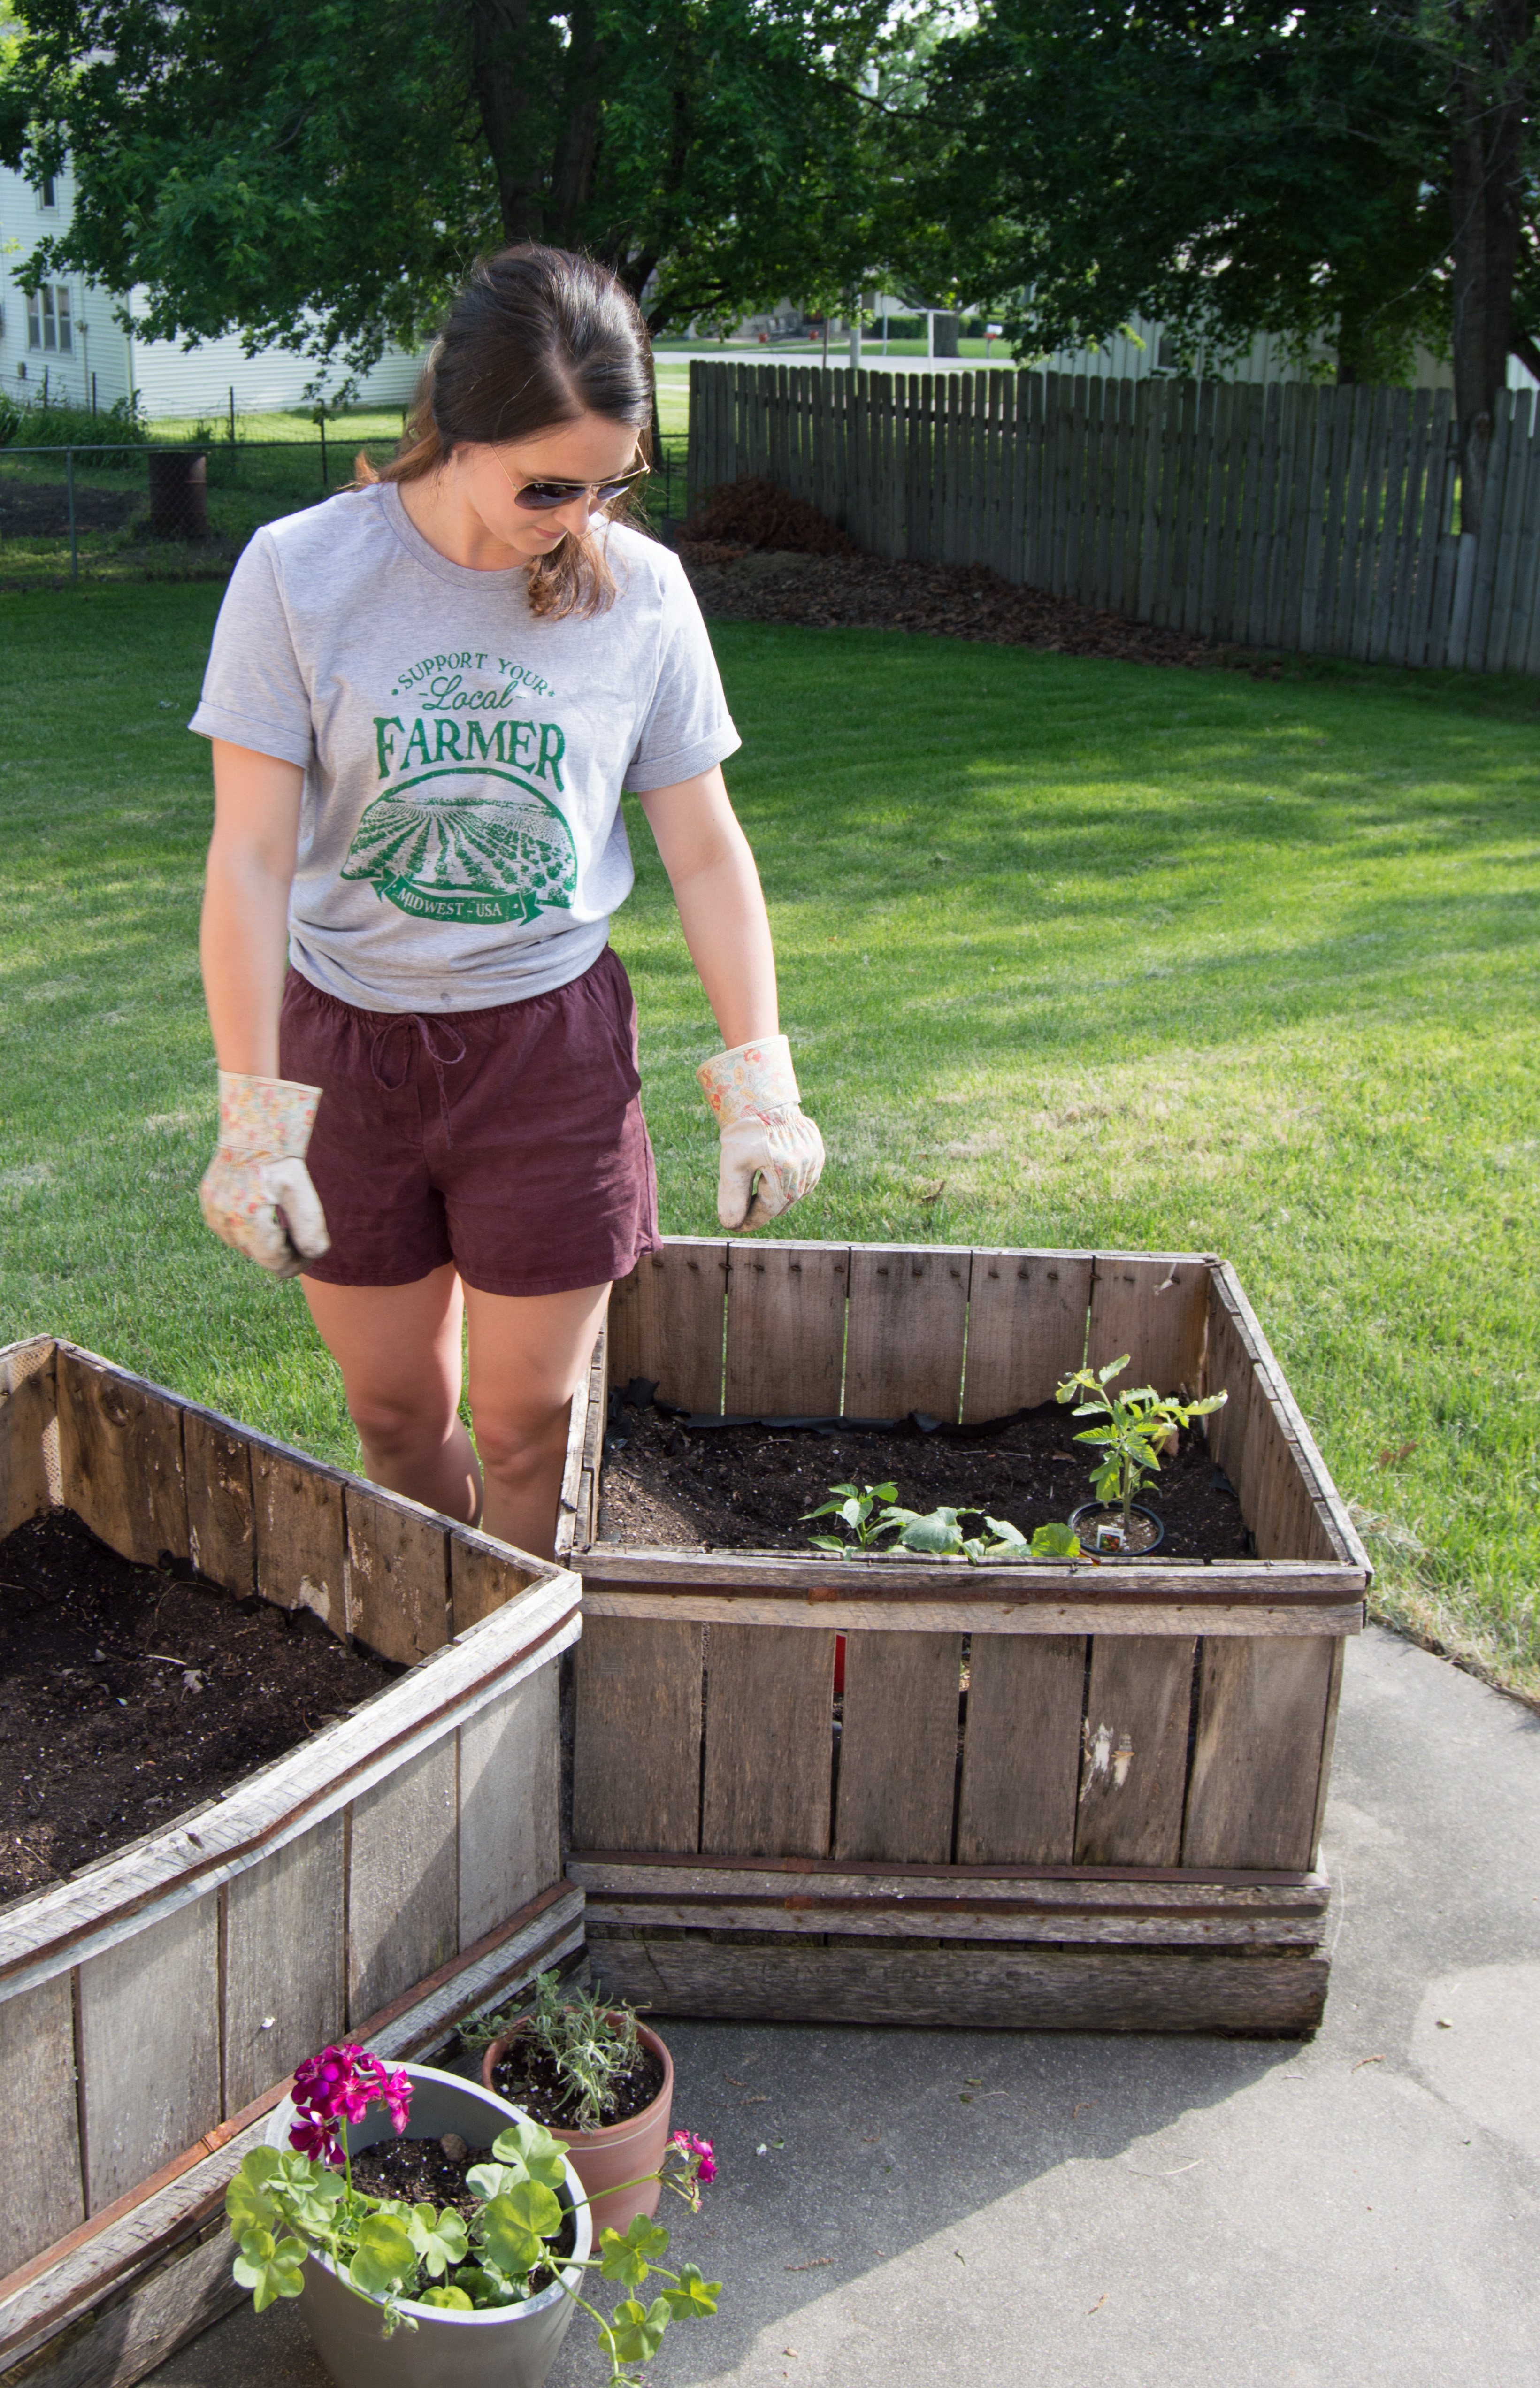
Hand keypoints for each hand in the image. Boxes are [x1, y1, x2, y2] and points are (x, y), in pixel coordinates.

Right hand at [199, 1070, 330, 1277]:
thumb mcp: (301, 1191)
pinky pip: (233, 1233)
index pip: (277, 1265)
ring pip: (248, 1247)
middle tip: (298, 1226)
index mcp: (247, 1222)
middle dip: (285, 1249)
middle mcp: (225, 1224)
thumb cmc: (281, 1161)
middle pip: (263, 1258)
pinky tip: (262, 1207)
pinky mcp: (209, 1210)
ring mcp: (213, 1218)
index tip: (312, 1251)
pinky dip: (252, 1228)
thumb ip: (310, 1227)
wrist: (252, 1133)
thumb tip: (312, 1256)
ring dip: (267, 1239)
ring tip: (279, 1212)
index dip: (299, 1263)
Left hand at [697, 1036, 824, 1232]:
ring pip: (795, 1193)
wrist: (764, 1096)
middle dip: (761, 1210)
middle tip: (741, 1212)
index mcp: (786, 1172)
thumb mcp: (731, 1163)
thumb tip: (730, 1225)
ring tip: (754, 1196)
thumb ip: (732, 1196)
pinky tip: (772, 1181)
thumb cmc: (745, 1129)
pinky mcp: (818, 1153)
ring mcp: (816, 1161)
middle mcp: (806, 1169)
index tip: (734, 1225)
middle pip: (783, 1203)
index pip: (768, 1210)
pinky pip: (804, 1179)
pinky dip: (788, 1184)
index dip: (750, 1220)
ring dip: (775, 1198)